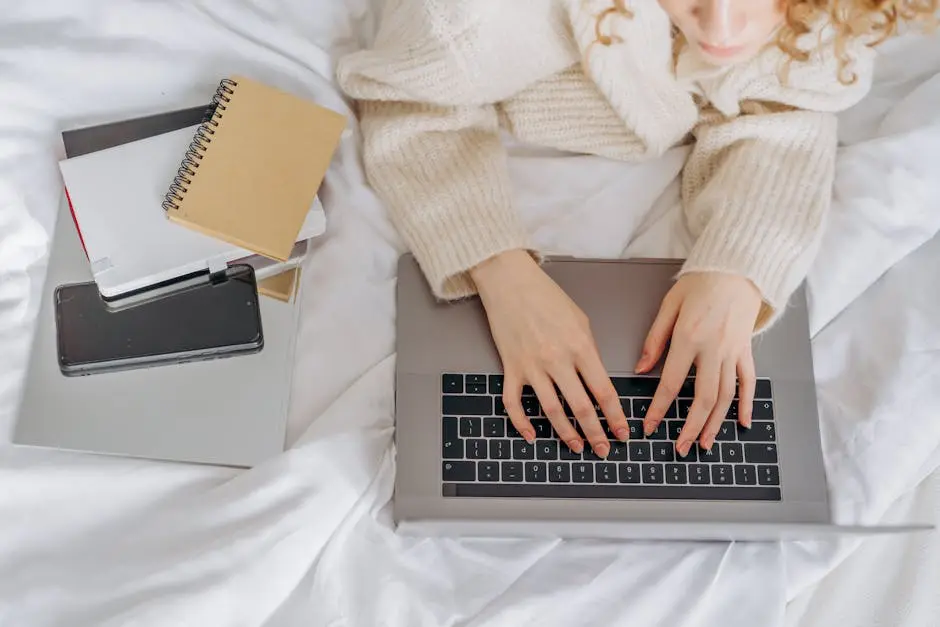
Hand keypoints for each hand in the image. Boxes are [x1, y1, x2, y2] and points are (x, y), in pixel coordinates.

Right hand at [470, 250, 628, 457]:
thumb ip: (589, 351)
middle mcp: (557, 360)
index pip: (604, 391)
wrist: (510, 282)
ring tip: (576, 447)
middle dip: (596, 433)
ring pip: (552, 411)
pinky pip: (514, 403)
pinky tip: (532, 436)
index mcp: (580, 347)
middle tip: (604, 449)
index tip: (623, 432)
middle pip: (581, 408)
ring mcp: (532, 366)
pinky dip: (522, 423)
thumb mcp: (580, 320)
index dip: (615, 417)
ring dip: (566, 434)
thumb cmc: (546, 296)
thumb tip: (595, 379)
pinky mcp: (511, 368)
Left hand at [636, 272, 762, 456]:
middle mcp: (713, 349)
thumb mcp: (669, 305)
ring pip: (725, 396)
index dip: (659, 408)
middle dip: (689, 427)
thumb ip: (654, 339)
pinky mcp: (746, 350)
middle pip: (702, 398)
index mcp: (689, 338)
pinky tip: (742, 422)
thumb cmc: (701, 282)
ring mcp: (733, 352)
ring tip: (704, 443)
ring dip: (715, 423)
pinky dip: (746, 404)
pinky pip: (748, 382)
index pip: (671, 382)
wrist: (738, 268)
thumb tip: (640, 368)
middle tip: (679, 447)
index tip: (649, 426)